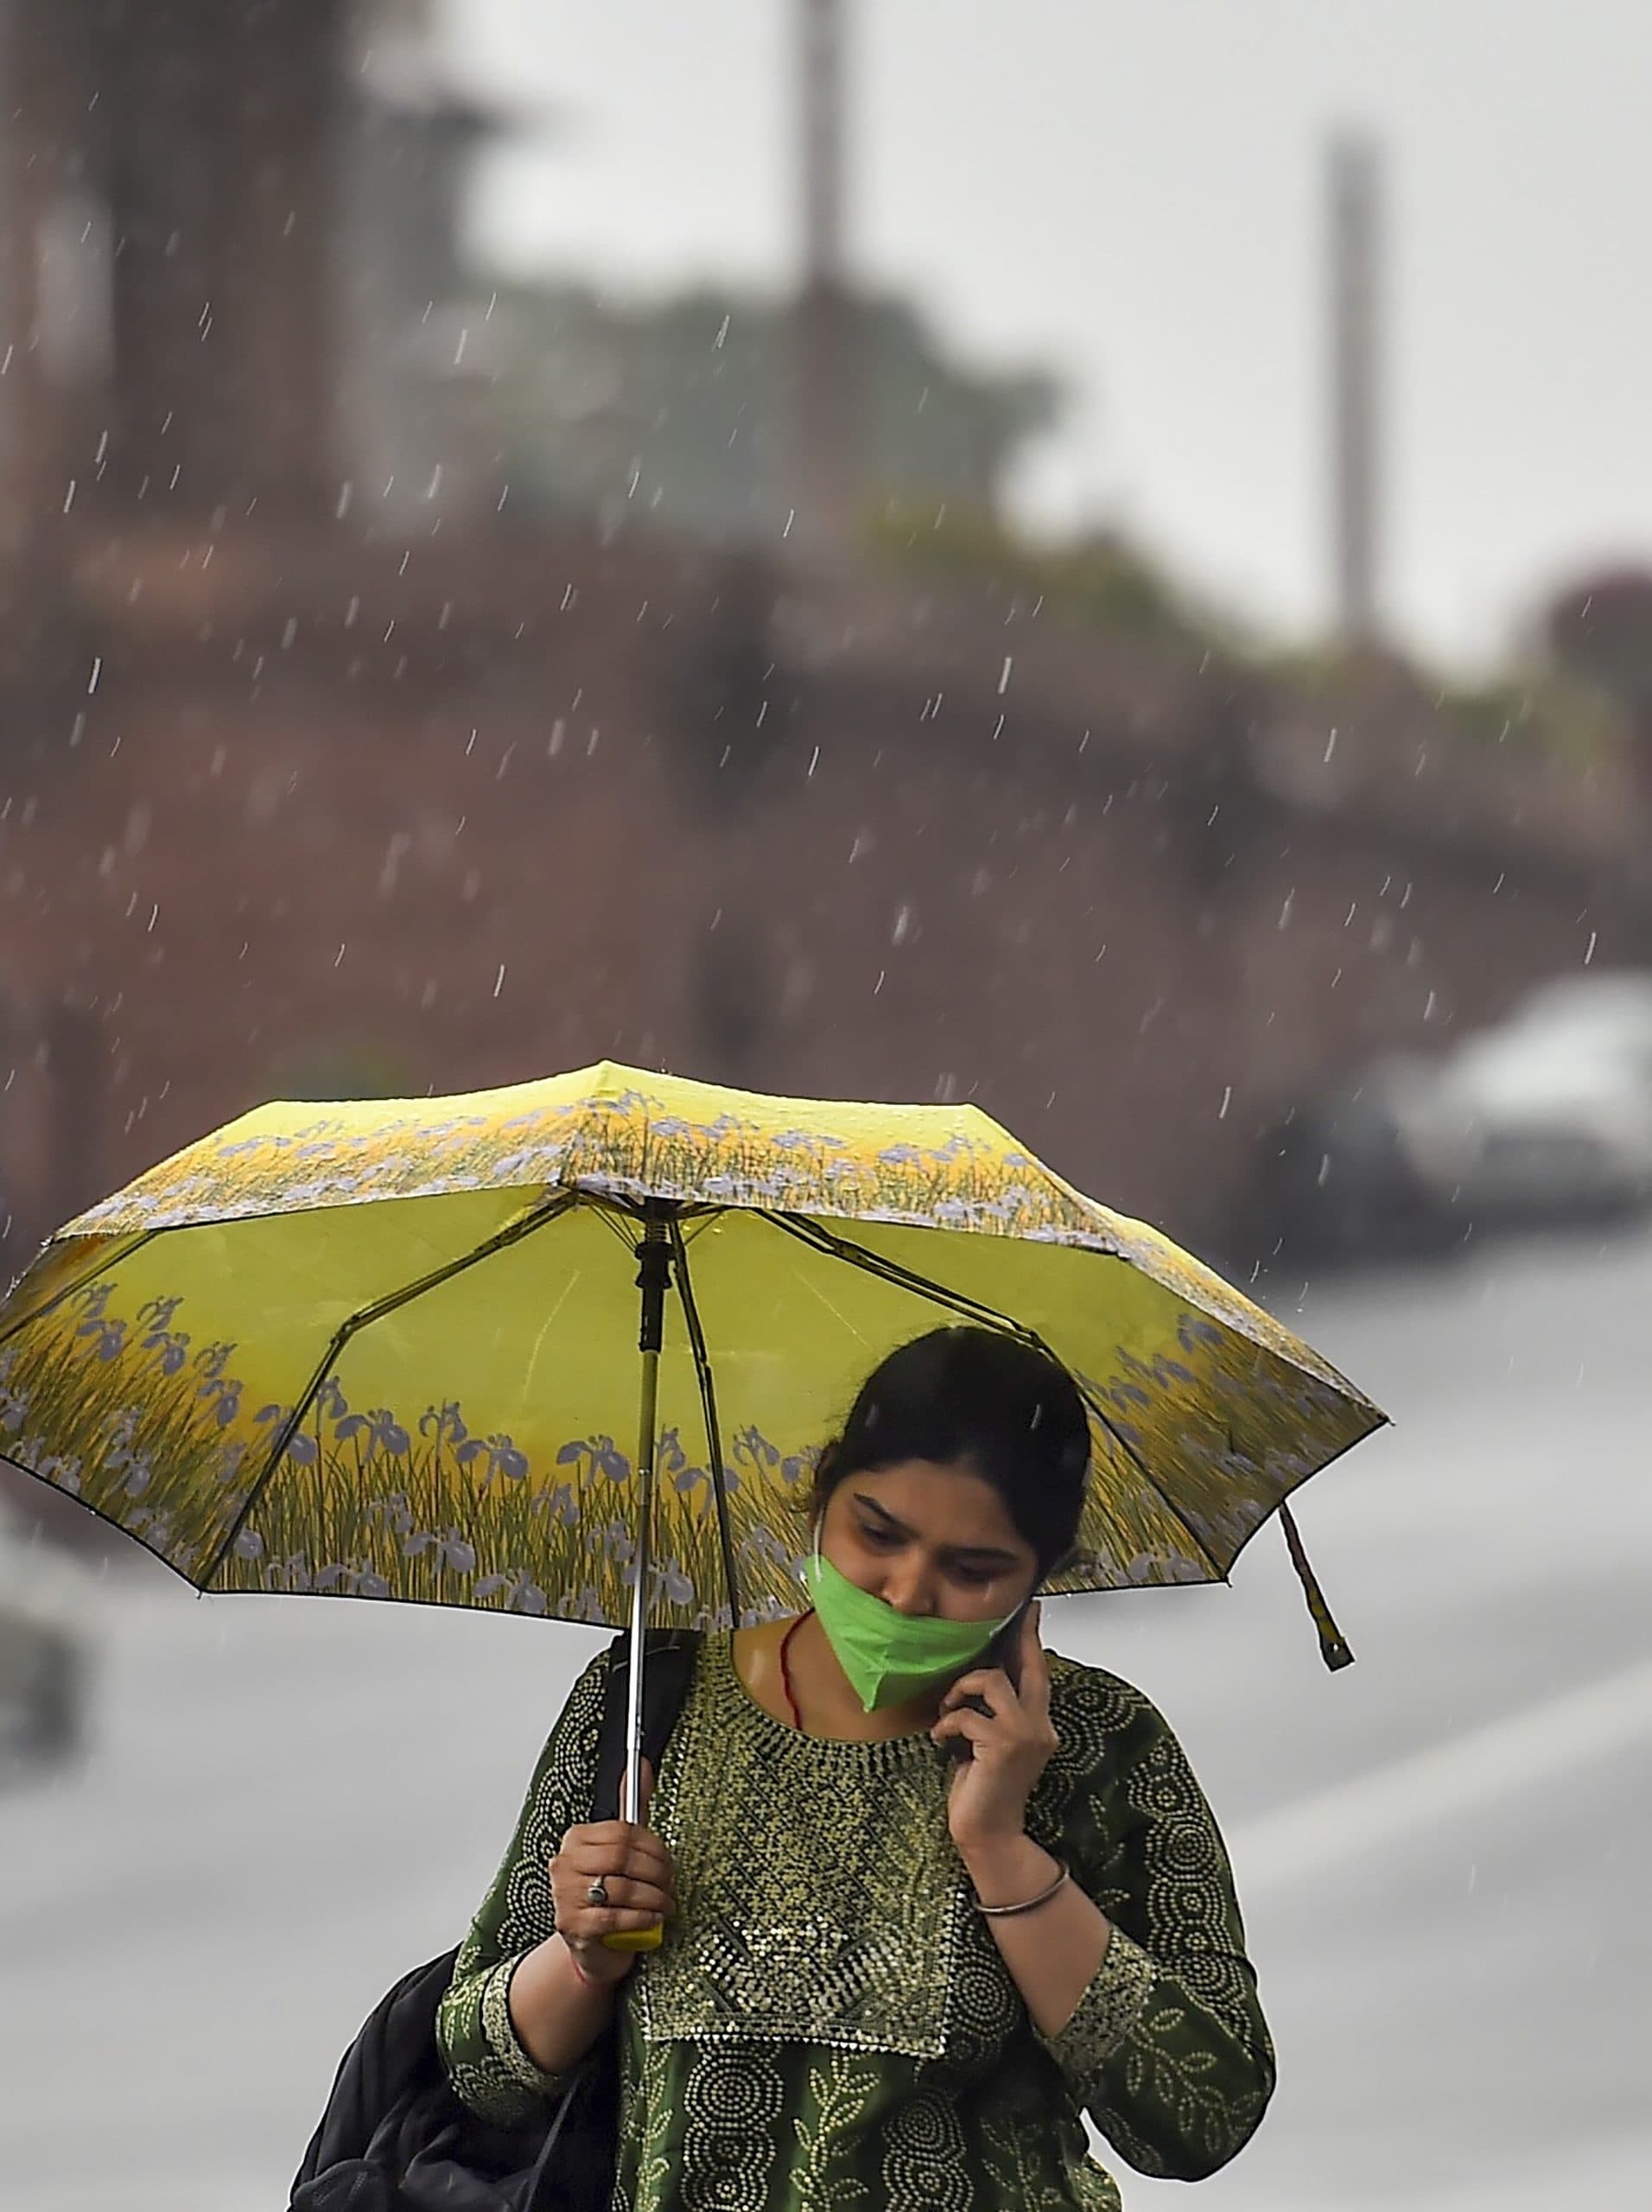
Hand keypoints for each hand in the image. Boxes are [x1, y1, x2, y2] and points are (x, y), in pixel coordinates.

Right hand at [548, 1760, 674, 1984]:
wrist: (591, 1945)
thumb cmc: (607, 1892)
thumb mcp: (619, 1850)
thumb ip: (632, 1808)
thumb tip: (642, 1765)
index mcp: (576, 1840)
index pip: (621, 1832)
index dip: (653, 1846)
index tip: (667, 1858)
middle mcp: (564, 1865)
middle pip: (623, 1858)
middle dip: (656, 1871)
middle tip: (670, 1882)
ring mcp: (565, 1896)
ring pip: (622, 1888)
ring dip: (654, 1897)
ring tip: (665, 1902)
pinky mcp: (573, 1926)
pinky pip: (616, 1917)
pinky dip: (642, 1917)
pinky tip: (652, 1917)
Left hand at [930, 1603, 1058, 1856]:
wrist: (988, 1835)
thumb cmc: (984, 1790)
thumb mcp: (993, 1745)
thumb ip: (995, 1715)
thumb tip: (980, 1678)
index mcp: (1039, 1726)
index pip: (1038, 1675)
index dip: (1032, 1642)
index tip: (1031, 1613)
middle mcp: (1040, 1727)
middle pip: (1030, 1667)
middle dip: (1018, 1638)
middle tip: (1014, 1618)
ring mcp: (1025, 1735)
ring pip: (993, 1681)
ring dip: (962, 1689)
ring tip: (948, 1709)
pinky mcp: (1003, 1745)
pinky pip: (968, 1714)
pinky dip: (947, 1722)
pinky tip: (941, 1740)